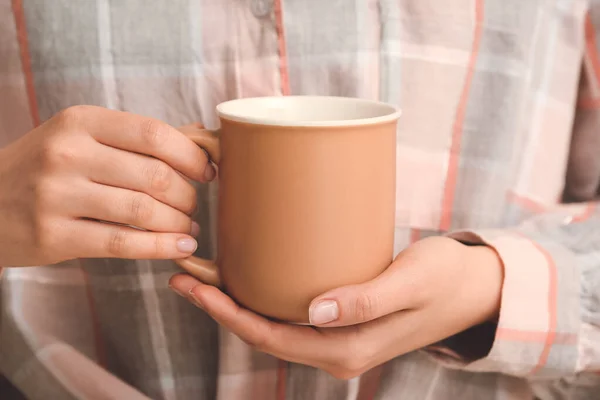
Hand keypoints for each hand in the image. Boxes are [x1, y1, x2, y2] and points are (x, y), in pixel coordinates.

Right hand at [0, 106, 214, 265]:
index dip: (192, 156)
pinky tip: (180, 248)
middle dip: (187, 195)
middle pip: (155, 175)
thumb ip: (137, 138)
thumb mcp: (81, 137)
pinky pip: (123, 243)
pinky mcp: (53, 236)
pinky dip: (160, 247)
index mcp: (80, 121)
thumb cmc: (46, 167)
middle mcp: (67, 153)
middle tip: (193, 205)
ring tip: (188, 228)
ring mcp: (56, 195)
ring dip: (178, 223)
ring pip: (143, 211)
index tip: (208, 171)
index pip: (154, 134)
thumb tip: (201, 137)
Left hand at [169, 236, 502, 378]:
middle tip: (184, 272)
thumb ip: (366, 300)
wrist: (473, 289)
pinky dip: (261, 296)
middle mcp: (336, 349)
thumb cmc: (445, 279)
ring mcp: (337, 336)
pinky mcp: (341, 318)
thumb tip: (316, 312)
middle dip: (220, 306)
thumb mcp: (410, 283)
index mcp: (347, 348)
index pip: (271, 337)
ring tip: (203, 272)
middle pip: (263, 332)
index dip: (228, 314)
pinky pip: (290, 314)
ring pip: (272, 324)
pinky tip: (247, 274)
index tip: (195, 286)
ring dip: (236, 301)